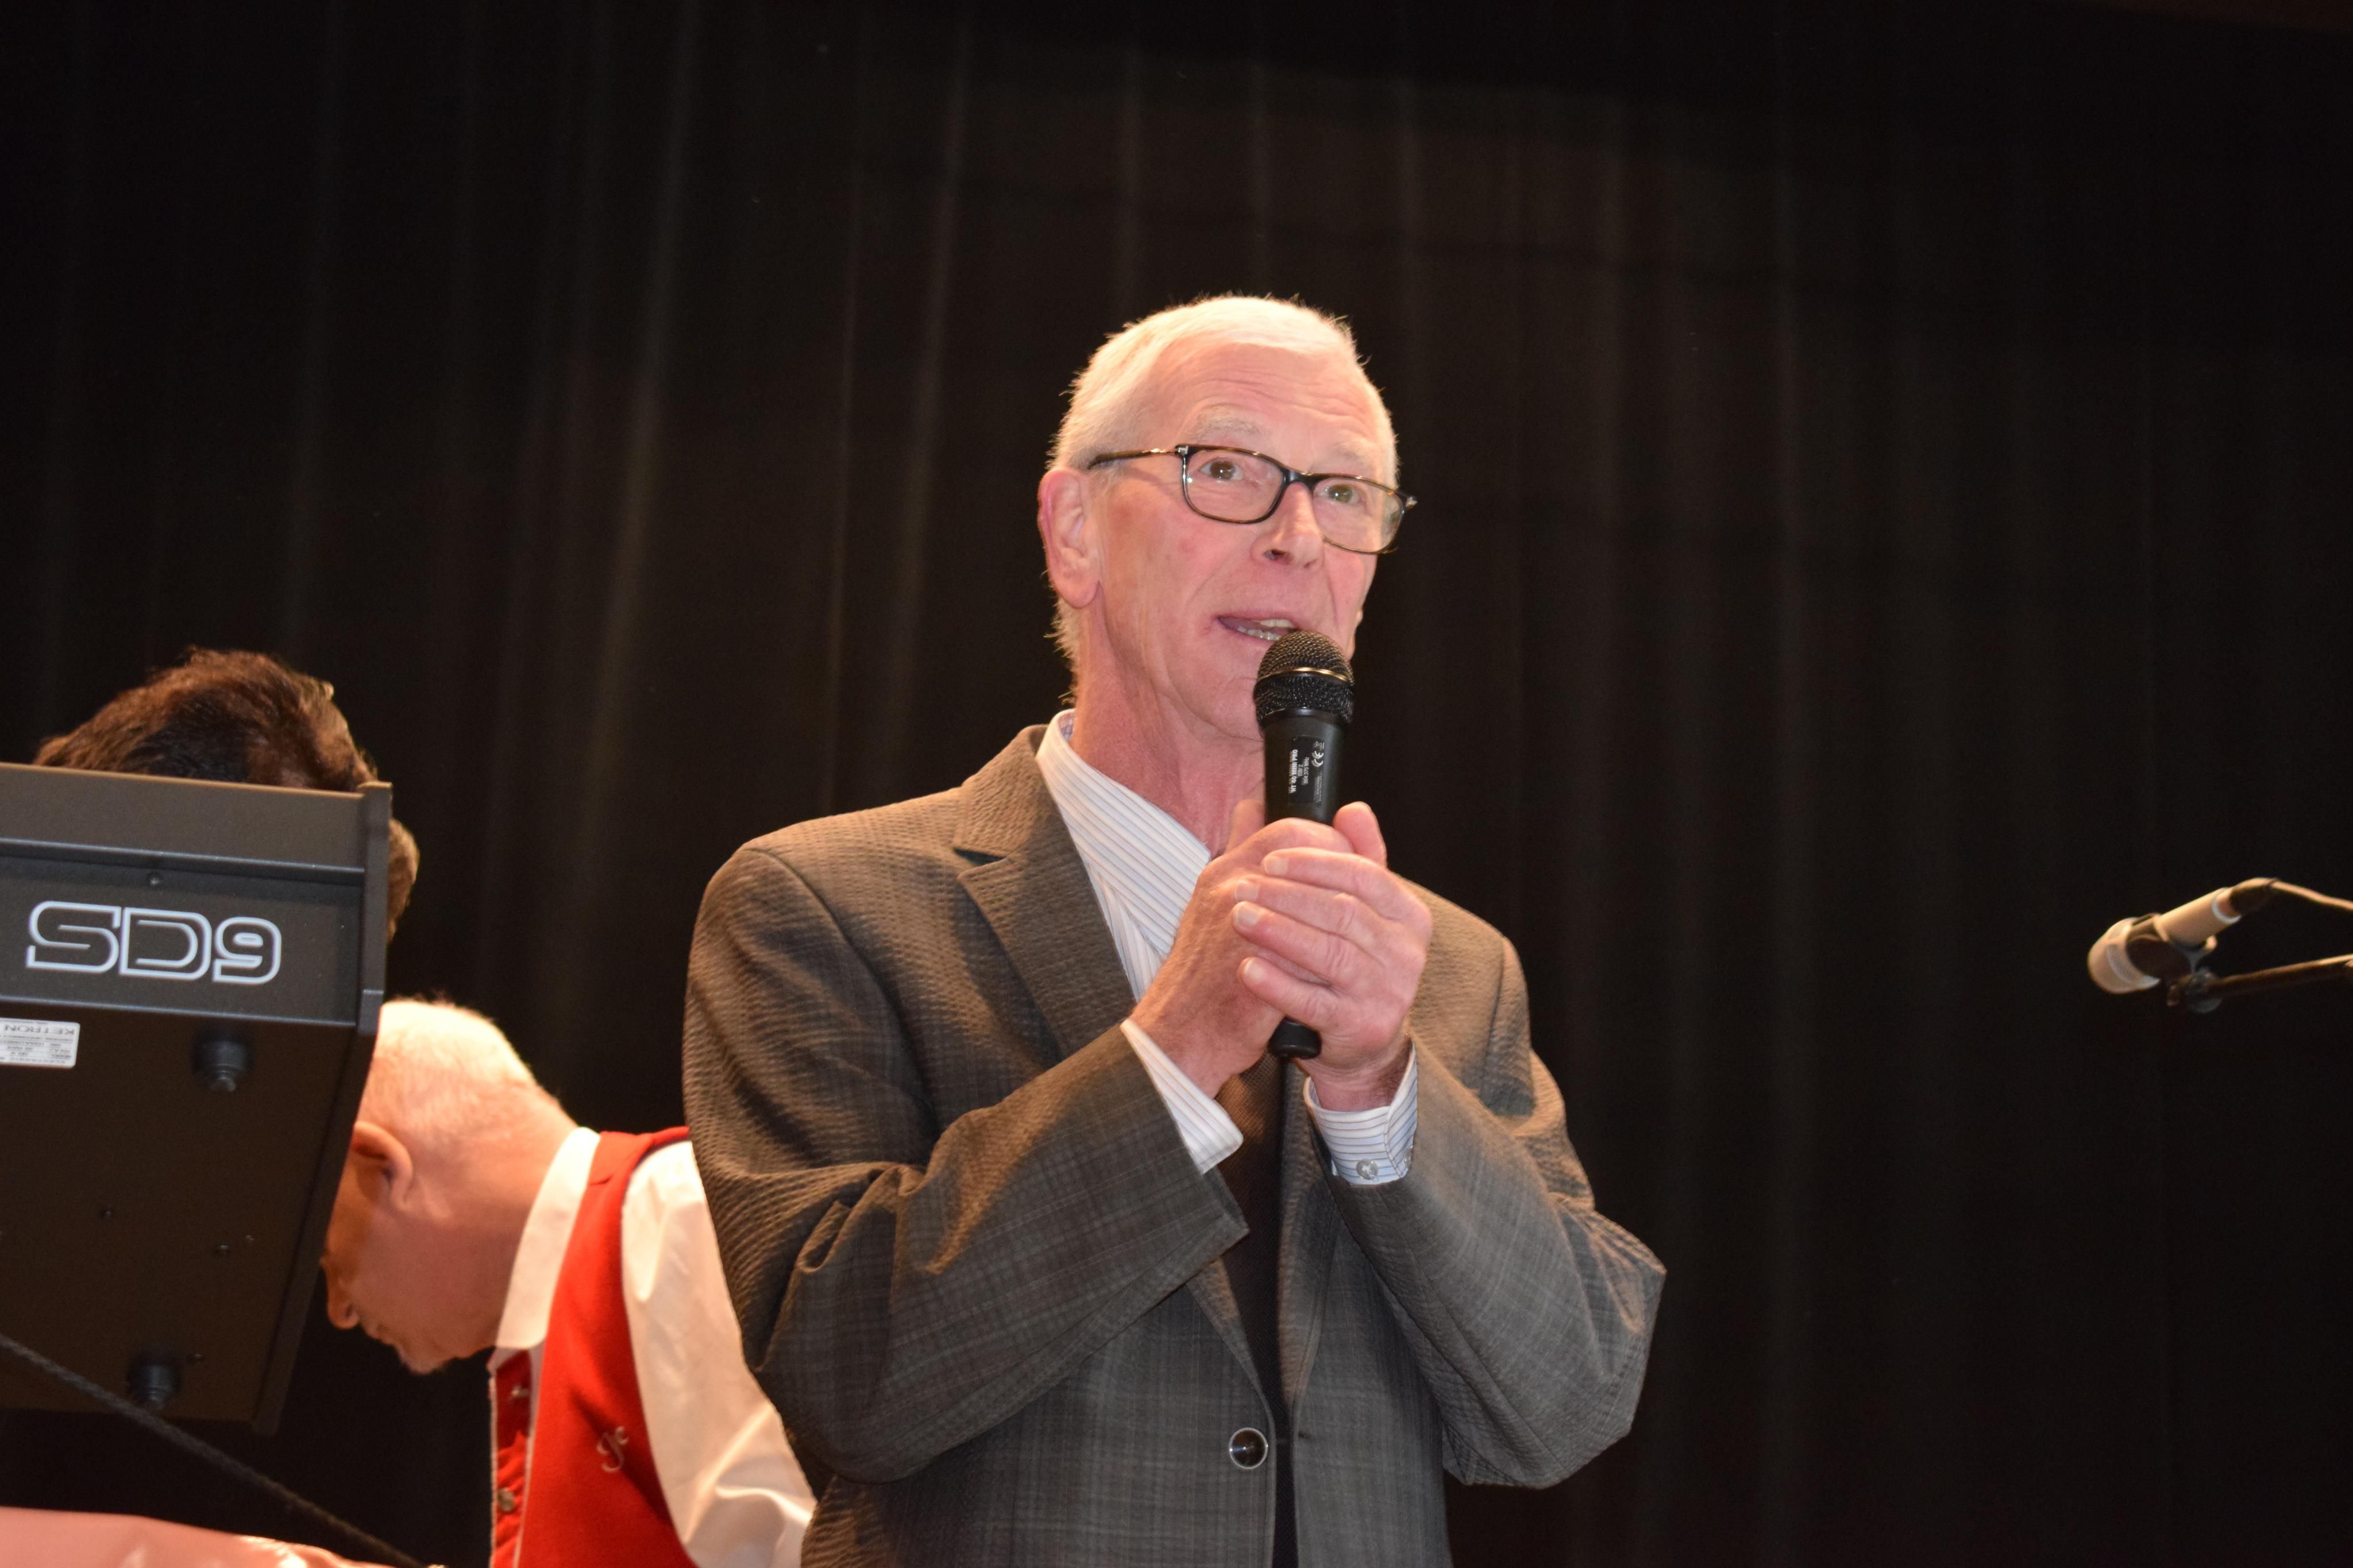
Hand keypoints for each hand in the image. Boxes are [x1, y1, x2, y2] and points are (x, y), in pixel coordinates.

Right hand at [1131, 799, 1358, 1096]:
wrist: (1182, 1029)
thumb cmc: (1204, 966)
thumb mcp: (1215, 898)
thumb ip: (1241, 850)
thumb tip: (1255, 804)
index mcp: (1226, 869)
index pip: (1292, 831)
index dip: (1330, 844)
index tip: (1348, 863)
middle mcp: (1231, 890)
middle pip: (1311, 862)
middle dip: (1347, 880)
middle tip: (1365, 901)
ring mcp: (1242, 928)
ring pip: (1319, 905)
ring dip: (1344, 918)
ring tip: (1358, 935)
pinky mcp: (1255, 969)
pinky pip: (1312, 955)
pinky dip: (1332, 959)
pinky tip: (1343, 968)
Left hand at [1229, 802, 1428, 1110]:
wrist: (1361, 1042)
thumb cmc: (1352, 967)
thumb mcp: (1363, 912)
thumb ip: (1358, 859)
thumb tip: (1352, 809)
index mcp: (1409, 915)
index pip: (1364, 875)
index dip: (1315, 862)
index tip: (1271, 858)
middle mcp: (1407, 953)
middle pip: (1342, 911)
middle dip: (1287, 895)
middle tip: (1242, 886)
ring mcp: (1388, 992)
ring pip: (1329, 952)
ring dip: (1279, 932)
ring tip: (1239, 917)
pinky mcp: (1363, 1026)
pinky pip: (1314, 1001)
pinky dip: (1277, 983)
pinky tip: (1246, 968)